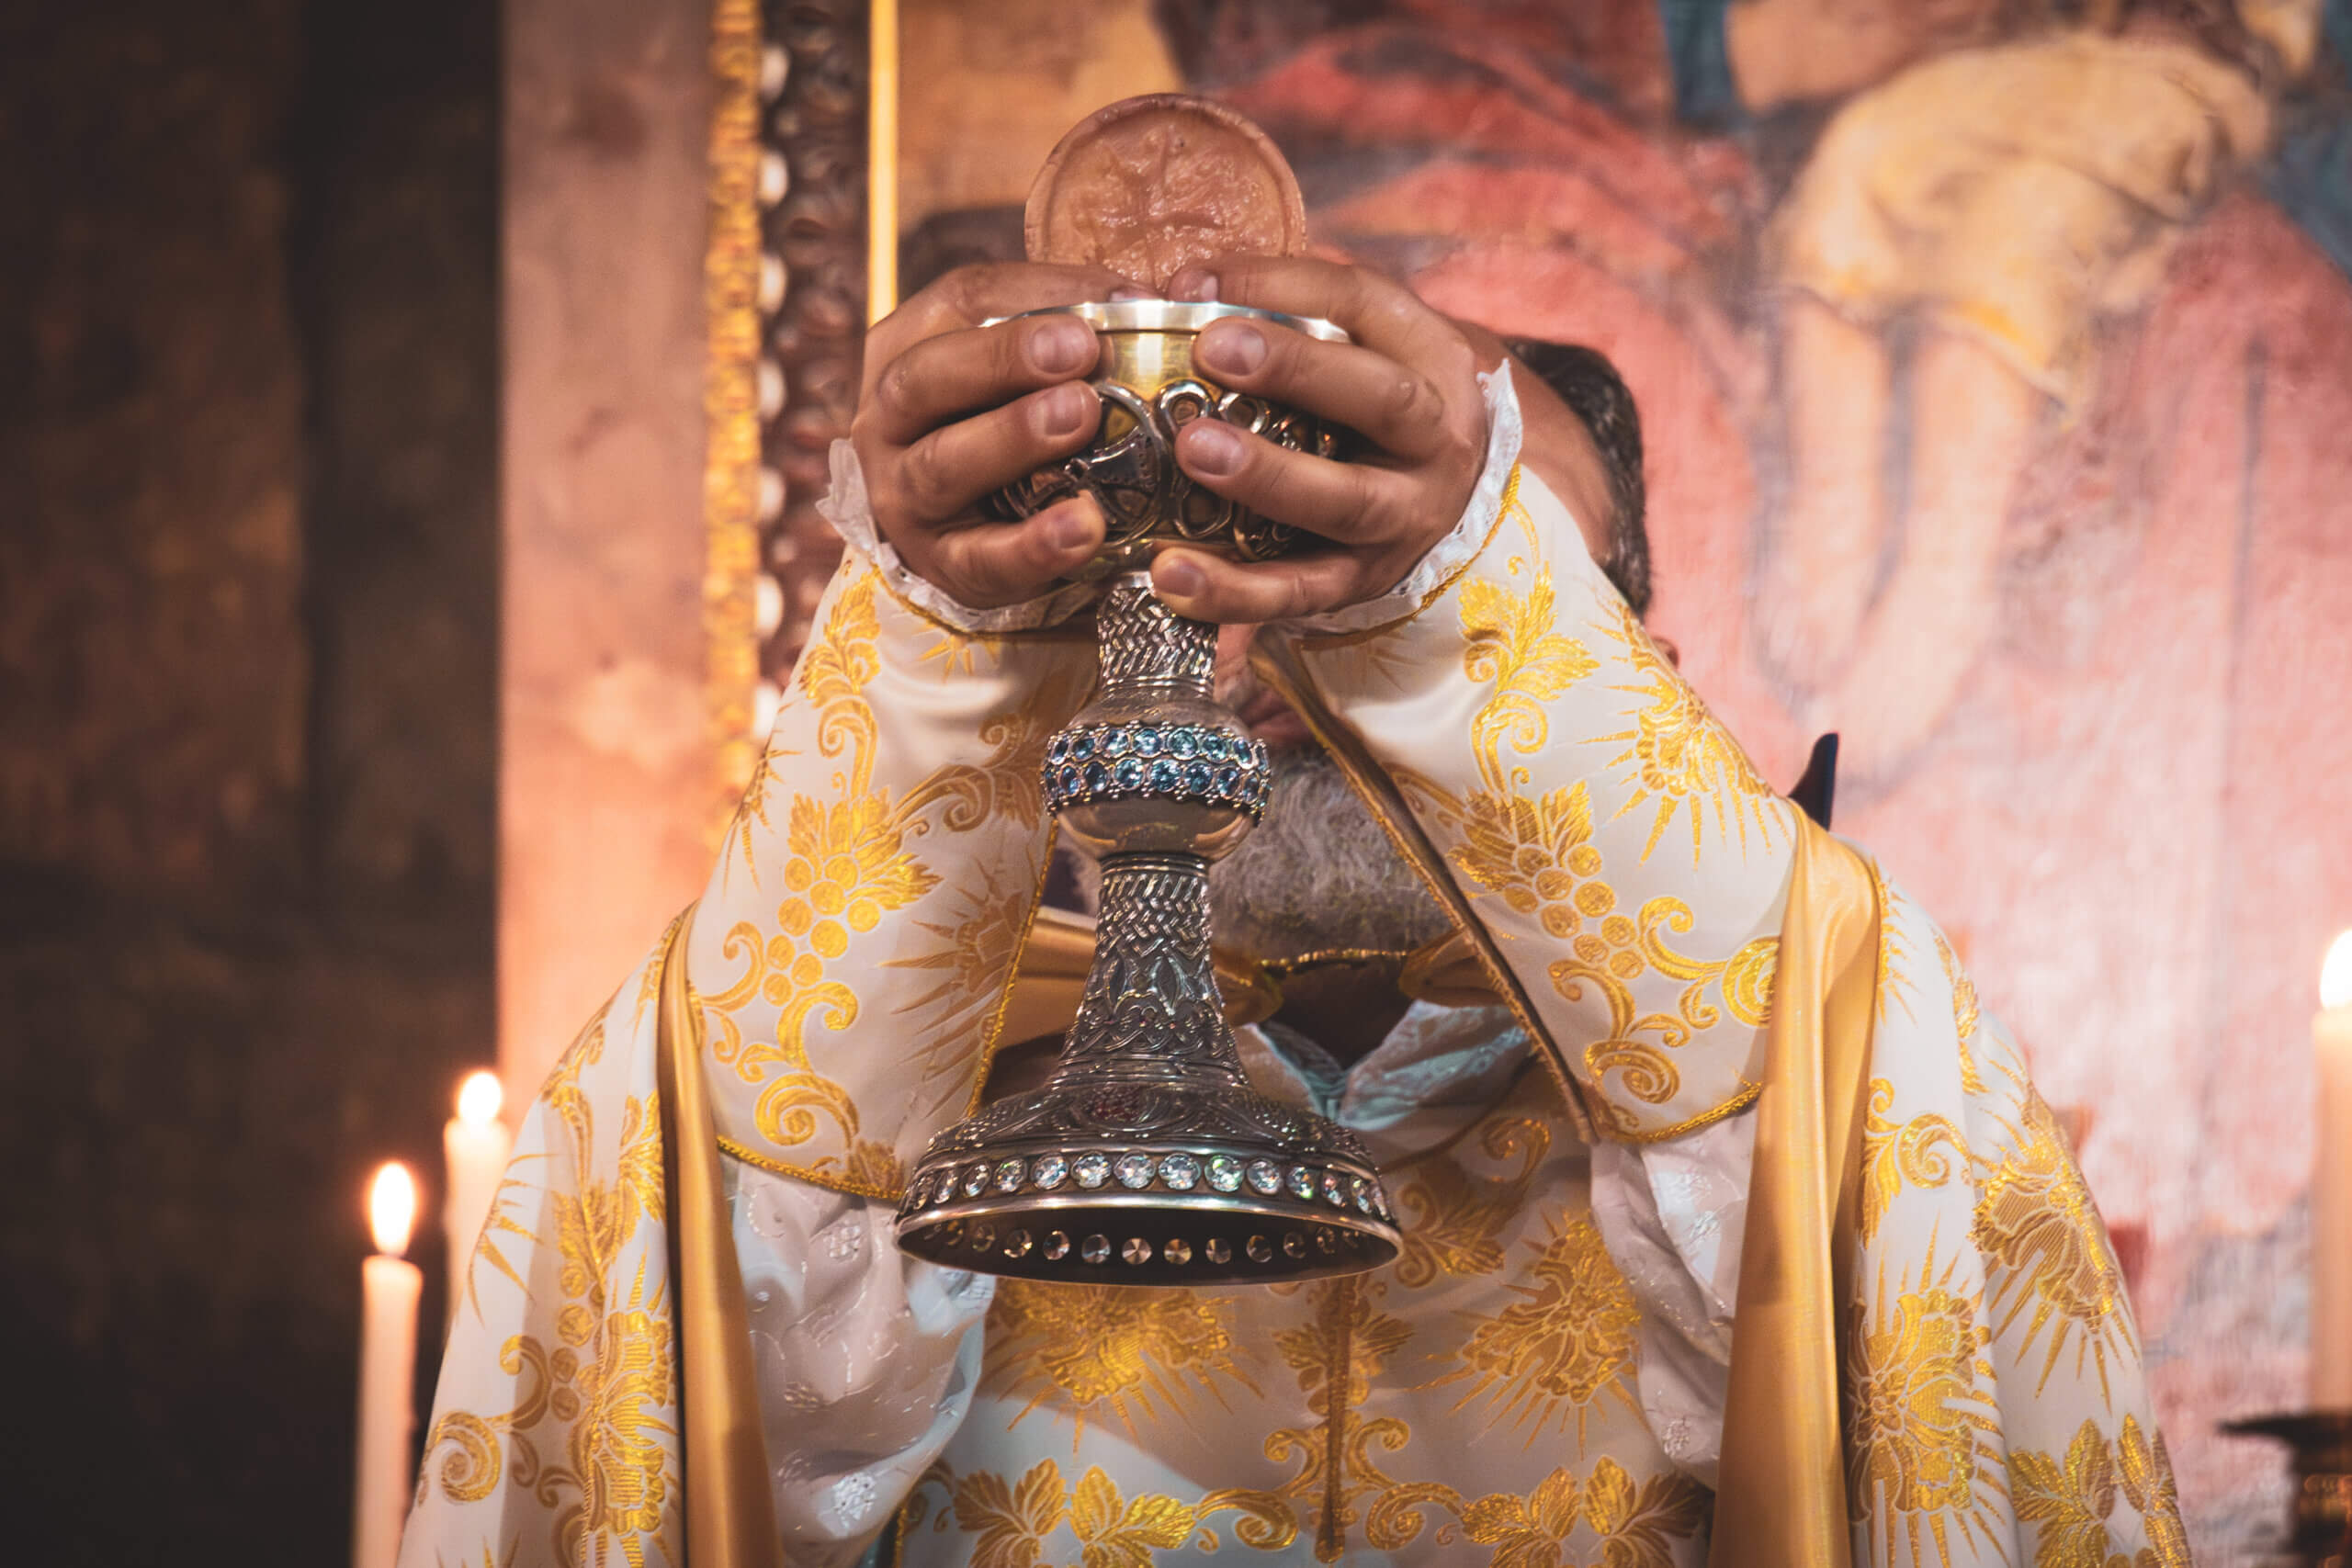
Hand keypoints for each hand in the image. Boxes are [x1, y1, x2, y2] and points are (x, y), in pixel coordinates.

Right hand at [852, 262, 1136, 606]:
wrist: (974, 538)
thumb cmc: (1010, 428)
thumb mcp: (1030, 371)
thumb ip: (1085, 330)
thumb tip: (1173, 294)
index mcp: (909, 347)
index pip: (961, 299)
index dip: (1036, 294)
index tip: (1116, 298)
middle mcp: (887, 420)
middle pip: (926, 377)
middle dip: (1003, 358)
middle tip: (1081, 350)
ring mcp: (903, 497)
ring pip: (942, 464)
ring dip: (1012, 437)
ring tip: (1081, 418)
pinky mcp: (940, 565)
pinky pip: (983, 557)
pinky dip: (1035, 543)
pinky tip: (1087, 525)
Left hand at [1145, 257, 1487, 623]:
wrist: (1451, 506)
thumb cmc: (1374, 407)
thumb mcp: (1364, 347)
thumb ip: (1290, 311)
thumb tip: (1185, 286)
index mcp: (1431, 360)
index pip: (1363, 304)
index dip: (1280, 285)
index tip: (1195, 285)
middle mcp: (1435, 441)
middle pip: (1380, 398)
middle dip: (1297, 369)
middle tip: (1212, 349)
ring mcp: (1403, 519)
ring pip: (1344, 501)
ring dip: (1267, 476)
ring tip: (1192, 452)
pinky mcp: (1362, 583)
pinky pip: (1299, 591)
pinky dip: (1234, 590)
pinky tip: (1169, 575)